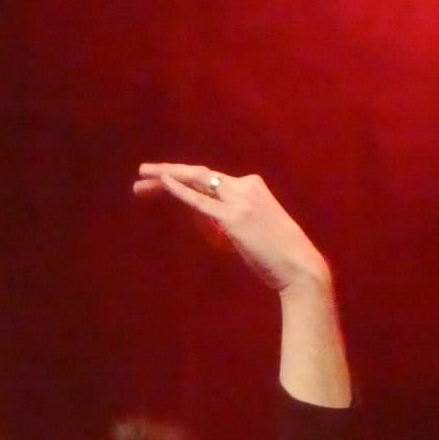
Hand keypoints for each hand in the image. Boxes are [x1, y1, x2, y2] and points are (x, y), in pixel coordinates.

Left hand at [134, 163, 331, 296]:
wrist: (299, 265)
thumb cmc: (275, 254)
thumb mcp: (246, 231)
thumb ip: (221, 221)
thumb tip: (197, 217)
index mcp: (250, 186)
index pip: (208, 179)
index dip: (181, 180)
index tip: (157, 183)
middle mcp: (245, 186)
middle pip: (198, 175)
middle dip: (167, 174)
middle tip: (140, 174)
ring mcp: (240, 199)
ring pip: (197, 182)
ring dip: (166, 179)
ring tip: (140, 182)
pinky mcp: (234, 217)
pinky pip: (201, 201)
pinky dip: (181, 190)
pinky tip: (163, 182)